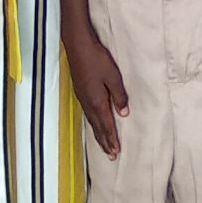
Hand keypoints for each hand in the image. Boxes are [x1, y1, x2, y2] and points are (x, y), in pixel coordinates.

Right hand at [67, 33, 128, 157]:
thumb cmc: (97, 59)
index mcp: (97, 101)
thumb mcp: (113, 77)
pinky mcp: (80, 92)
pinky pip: (87, 114)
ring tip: (104, 146)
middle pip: (97, 127)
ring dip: (98, 135)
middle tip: (111, 155)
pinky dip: (92, 124)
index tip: (116, 152)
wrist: (78, 46)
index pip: (106, 125)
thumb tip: (123, 114)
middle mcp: (88, 103)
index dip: (111, 139)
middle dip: (105, 142)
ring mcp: (82, 98)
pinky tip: (94, 124)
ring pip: (91, 122)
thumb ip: (119, 96)